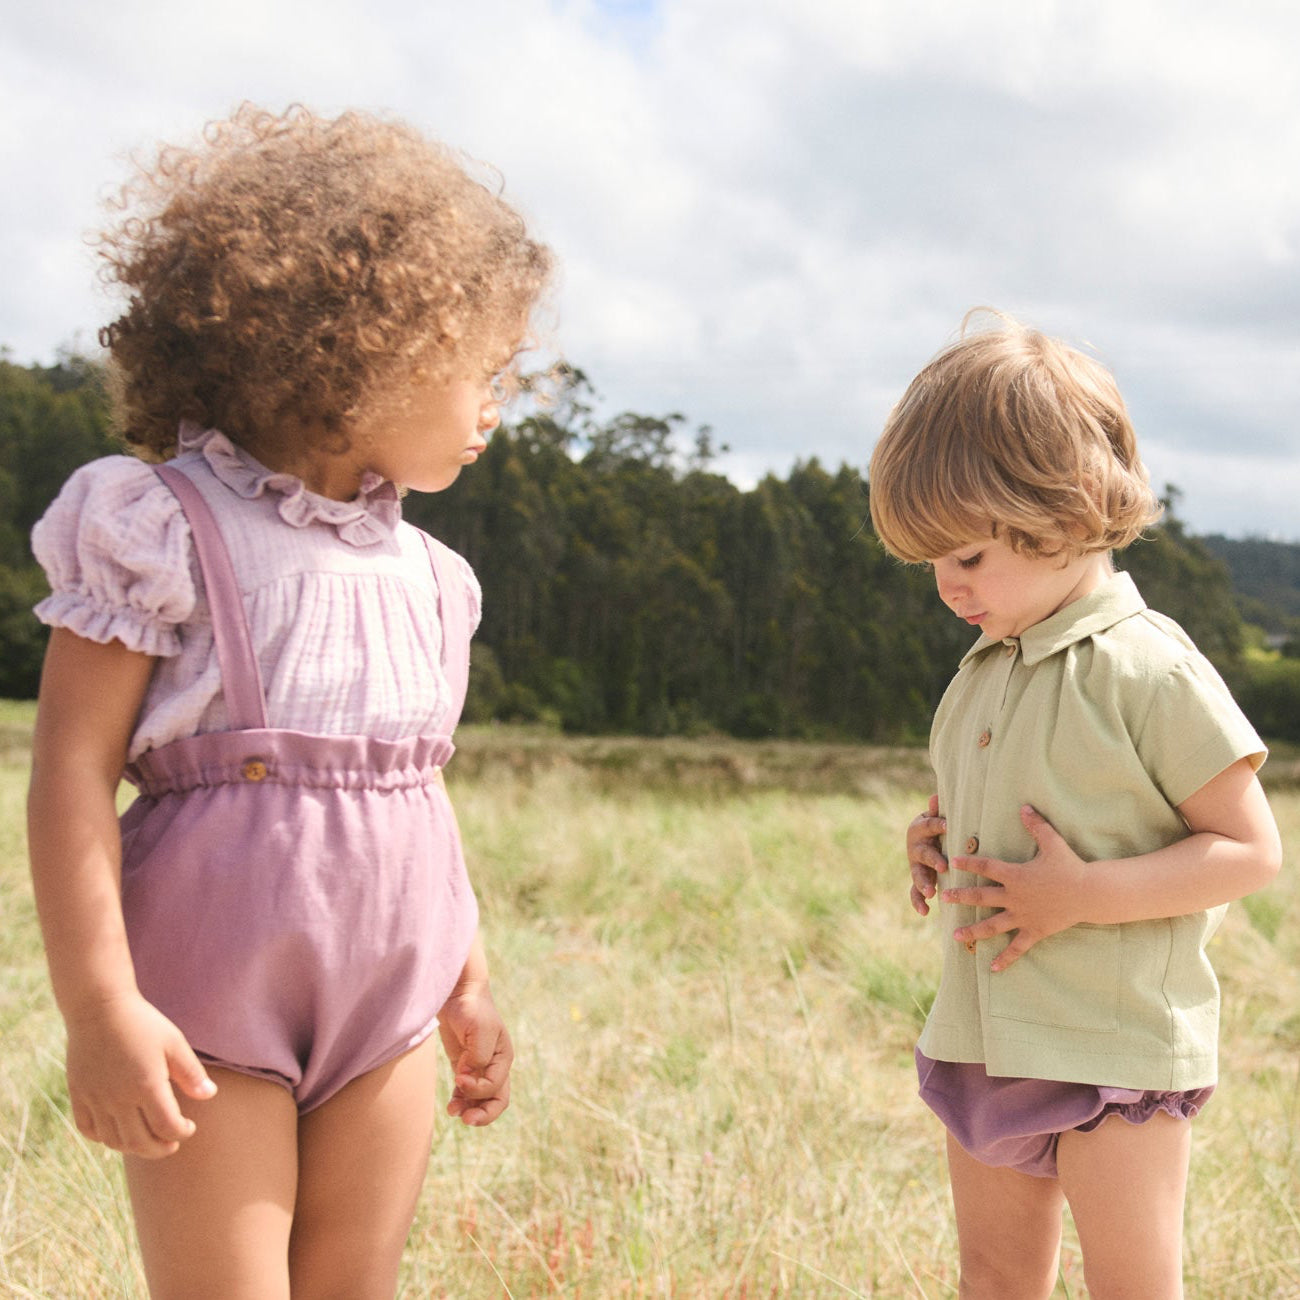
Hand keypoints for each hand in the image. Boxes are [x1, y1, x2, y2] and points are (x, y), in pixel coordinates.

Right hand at [64, 992, 216, 1158]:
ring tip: (148, 1140)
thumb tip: (209, 1095)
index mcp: (146, 1086)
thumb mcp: (173, 1042)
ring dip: (133, 1147)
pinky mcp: (79, 1095)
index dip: (181, 1132)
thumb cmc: (142, 1023)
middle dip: (160, 1149)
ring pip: (113, 1141)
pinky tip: (117, 1131)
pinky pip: (88, 1129)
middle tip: (172, 1145)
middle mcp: (118, 1099)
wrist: (99, 1008)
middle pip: (139, 1142)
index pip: (166, 1126)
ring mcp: (95, 1099)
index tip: (189, 1128)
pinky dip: (103, 1138)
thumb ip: (191, 1072)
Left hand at [437, 982, 512, 1126]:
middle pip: (496, 1100)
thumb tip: (468, 1077)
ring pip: (481, 1099)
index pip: (495, 1087)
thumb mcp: (480, 1031)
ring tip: (453, 1112)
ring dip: (470, 1110)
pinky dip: (460, 1101)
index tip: (458, 1078)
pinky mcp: (463, 1065)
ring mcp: (479, 1067)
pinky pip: (465, 1091)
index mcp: (503, 1058)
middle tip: (466, 1120)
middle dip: (483, 1114)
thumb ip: (478, 1057)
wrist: (458, 993)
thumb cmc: (473, 1009)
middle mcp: (494, 1065)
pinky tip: (451, 1105)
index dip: (477, 1089)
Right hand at [907, 795, 947, 915]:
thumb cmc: (939, 825)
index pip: (929, 825)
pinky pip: (914, 892)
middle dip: (932, 860)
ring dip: (924, 883)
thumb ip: (937, 810)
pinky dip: (918, 902)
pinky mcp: (918, 879)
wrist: (928, 838)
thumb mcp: (937, 815)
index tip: (948, 825)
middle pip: (922, 854)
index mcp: (919, 828)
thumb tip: (936, 796)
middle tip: (943, 867)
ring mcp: (916, 865)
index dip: (938, 825)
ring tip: (931, 892)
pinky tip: (925, 912)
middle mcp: (915, 847)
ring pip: (917, 875)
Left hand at [943, 804, 1088, 970]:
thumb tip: (1024, 806)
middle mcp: (1015, 897)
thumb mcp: (1053, 844)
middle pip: (982, 897)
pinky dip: (1005, 959)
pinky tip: (991, 969)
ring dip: (973, 930)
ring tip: (954, 935)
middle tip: (943, 898)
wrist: (1090, 894)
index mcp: (1016, 875)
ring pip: (993, 925)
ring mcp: (1023, 916)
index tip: (953, 860)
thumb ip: (1037, 825)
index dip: (969, 862)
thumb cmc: (1070, 867)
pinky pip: (1017, 948)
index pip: (986, 867)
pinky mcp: (1034, 931)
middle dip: (961, 897)